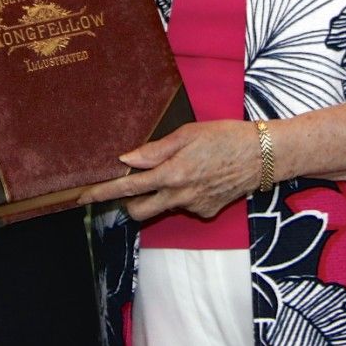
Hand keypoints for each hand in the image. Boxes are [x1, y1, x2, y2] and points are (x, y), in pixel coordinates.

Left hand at [77, 120, 260, 220]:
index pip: (129, 187)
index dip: (103, 192)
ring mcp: (194, 207)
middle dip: (127, 201)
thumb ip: (156, 150)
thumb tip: (127, 159)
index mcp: (172, 174)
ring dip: (157, 194)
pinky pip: (185, 205)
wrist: (262, 156)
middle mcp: (180, 196)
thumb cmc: (225, 136)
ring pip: (162, 207)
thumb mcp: (188, 134)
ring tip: (174, 168)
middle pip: (140, 210)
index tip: (84, 196)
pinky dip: (183, 193)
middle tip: (128, 182)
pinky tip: (199, 174)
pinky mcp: (207, 211)